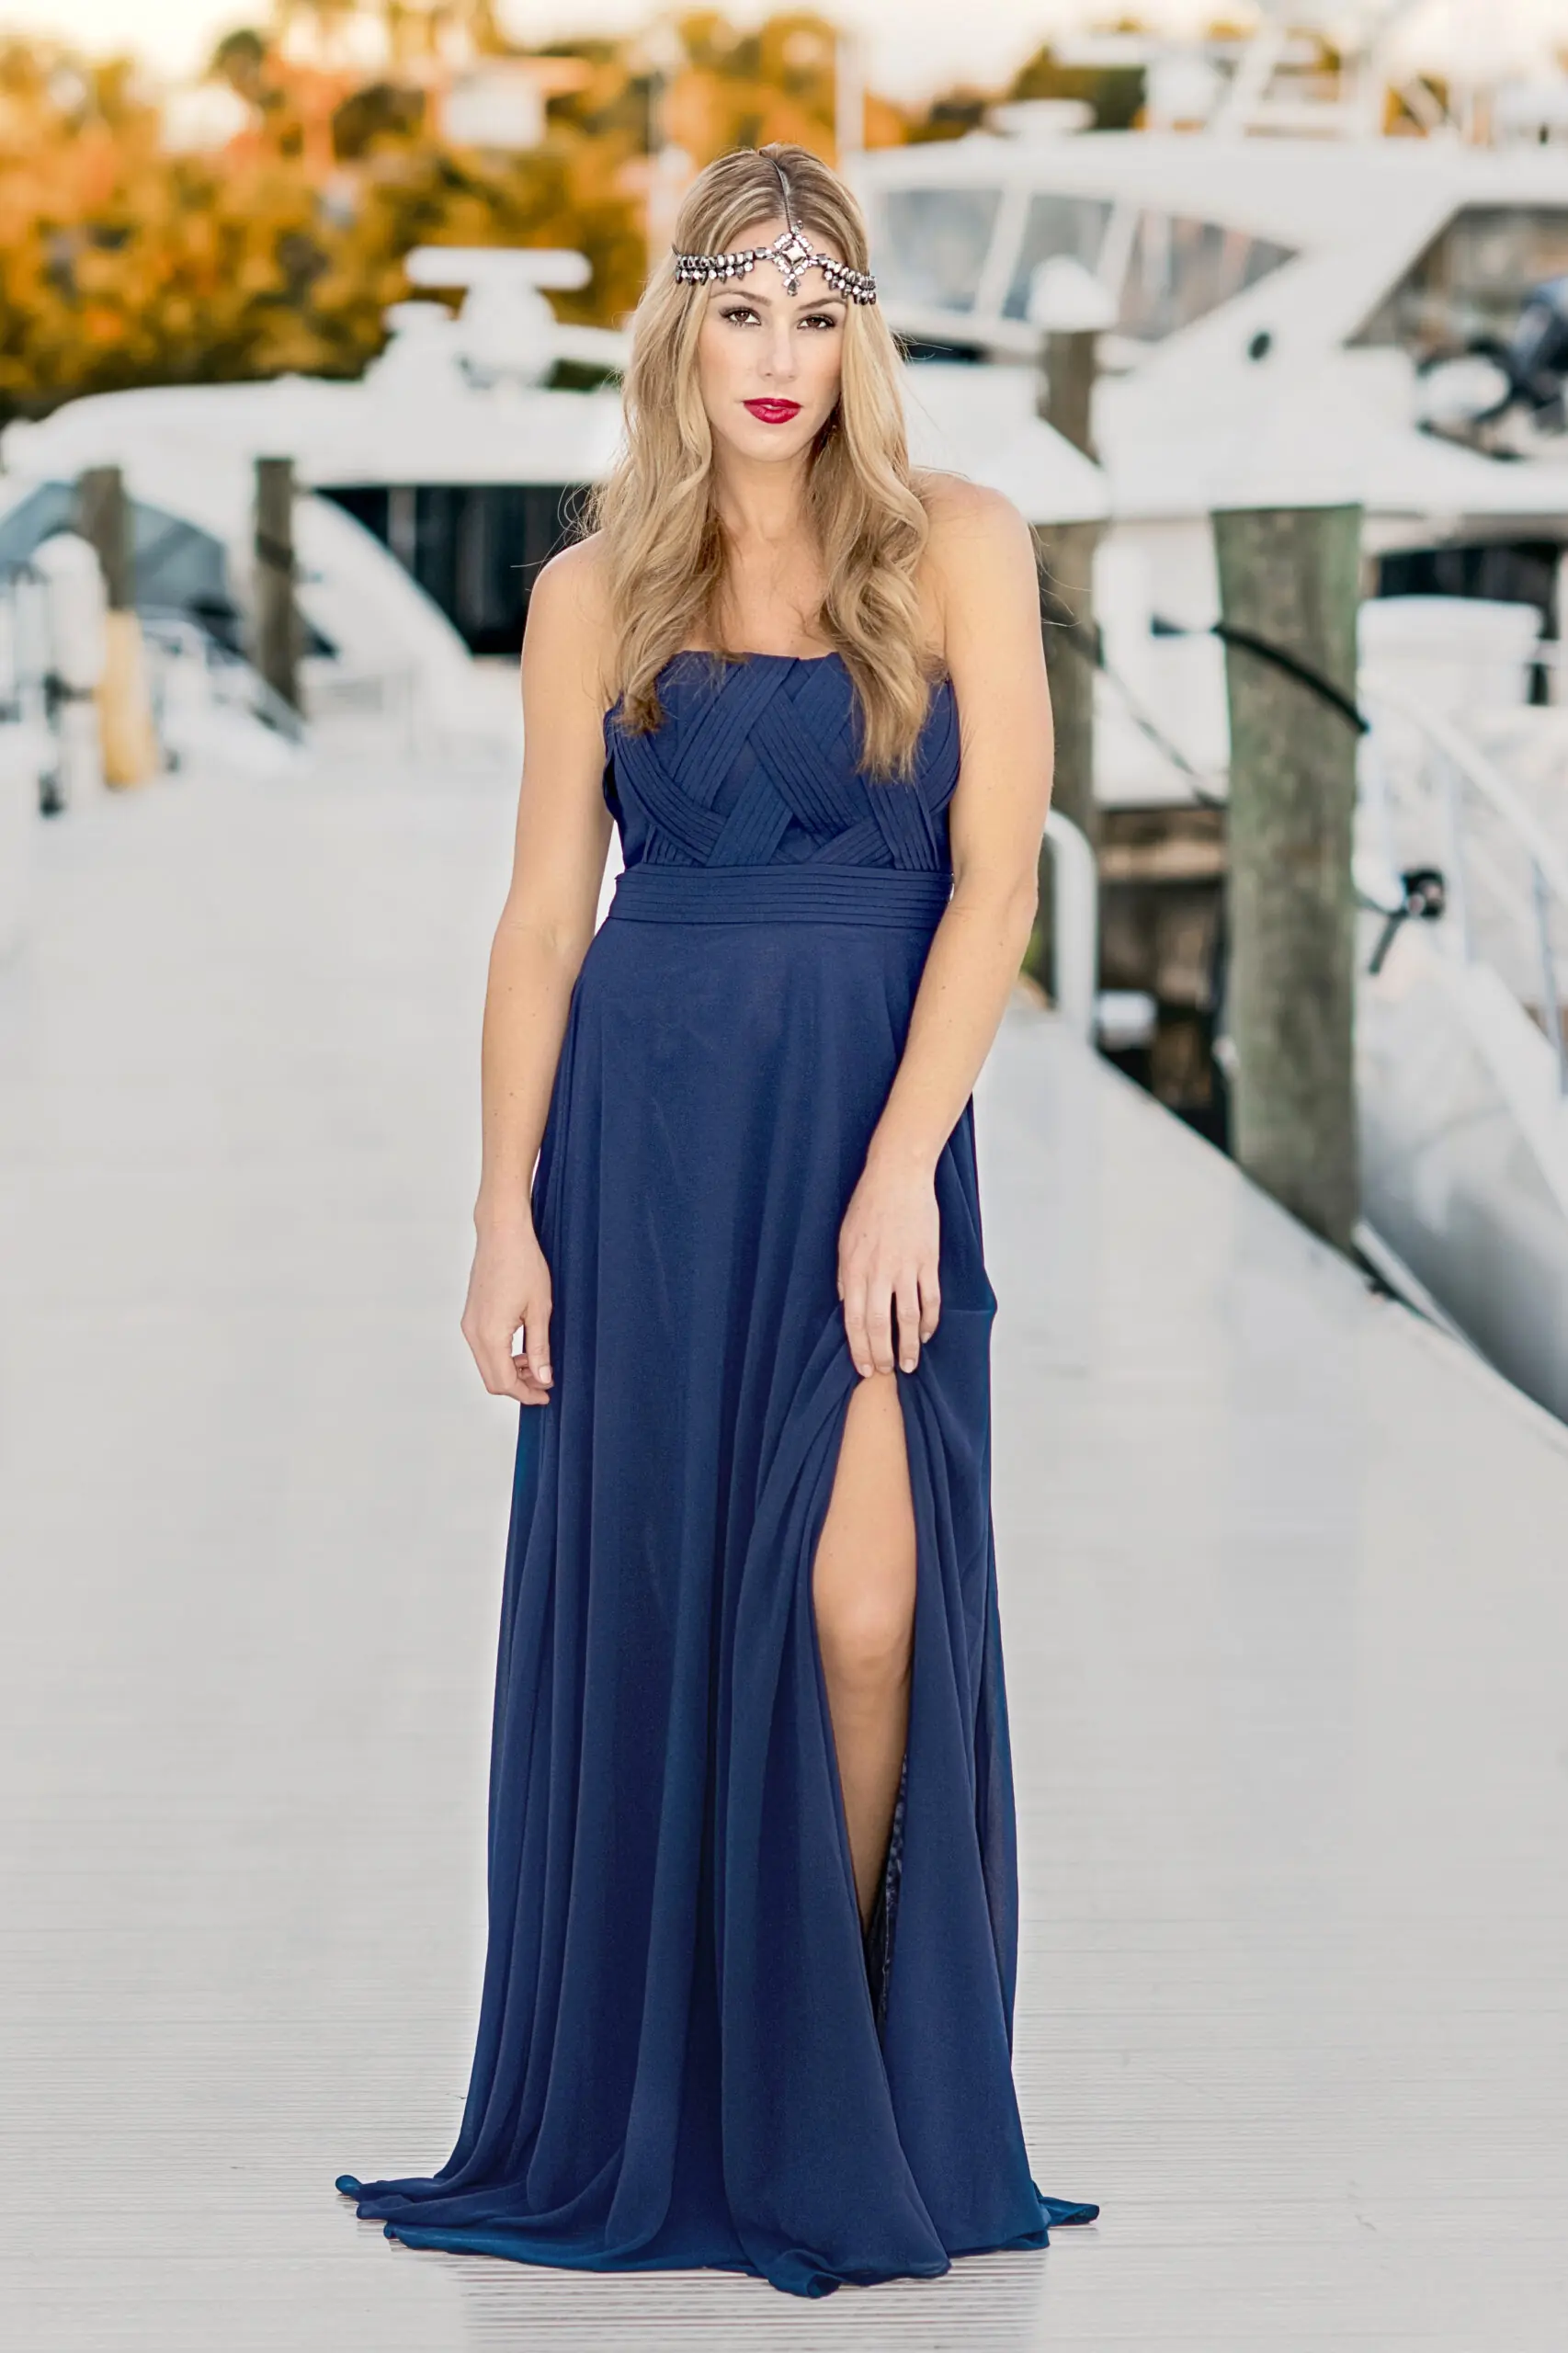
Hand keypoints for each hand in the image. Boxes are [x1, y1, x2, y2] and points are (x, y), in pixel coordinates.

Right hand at [462, 1215, 553, 1404]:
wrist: (502, 1233)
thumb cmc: (523, 1263)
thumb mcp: (540, 1310)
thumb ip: (539, 1348)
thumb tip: (542, 1377)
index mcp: (490, 1334)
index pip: (504, 1382)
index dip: (526, 1394)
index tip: (546, 1395)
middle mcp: (473, 1333)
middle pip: (491, 1379)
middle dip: (518, 1387)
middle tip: (544, 1383)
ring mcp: (469, 1324)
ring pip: (486, 1365)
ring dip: (509, 1372)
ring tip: (536, 1363)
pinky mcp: (471, 1316)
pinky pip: (483, 1349)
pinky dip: (501, 1356)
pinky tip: (521, 1347)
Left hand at [837, 1154, 940, 1376]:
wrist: (897, 1177)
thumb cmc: (868, 1205)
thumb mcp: (844, 1240)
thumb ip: (846, 1275)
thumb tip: (848, 1302)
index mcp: (854, 1269)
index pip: (855, 1320)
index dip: (859, 1348)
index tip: (864, 1367)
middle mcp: (878, 1273)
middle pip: (880, 1325)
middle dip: (882, 1354)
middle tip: (886, 1372)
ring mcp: (905, 1268)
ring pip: (908, 1318)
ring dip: (909, 1345)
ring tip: (909, 1364)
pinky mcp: (927, 1261)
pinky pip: (930, 1299)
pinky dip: (929, 1321)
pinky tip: (926, 1334)